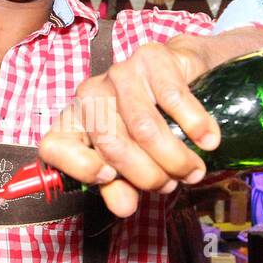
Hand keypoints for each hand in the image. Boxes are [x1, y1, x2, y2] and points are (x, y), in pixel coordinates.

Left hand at [39, 36, 217, 217]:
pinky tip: (208, 140)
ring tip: (194, 170)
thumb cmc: (154, 123)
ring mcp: (119, 73)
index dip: (81, 168)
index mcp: (75, 123)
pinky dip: (195, 125)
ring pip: (142, 126)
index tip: (111, 179)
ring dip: (174, 157)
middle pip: (110, 143)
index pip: (54, 146)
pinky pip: (173, 98)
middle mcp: (90, 95)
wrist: (185, 75)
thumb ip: (121, 186)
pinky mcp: (150, 56)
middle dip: (148, 174)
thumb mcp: (134, 162)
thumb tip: (123, 206)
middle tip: (172, 183)